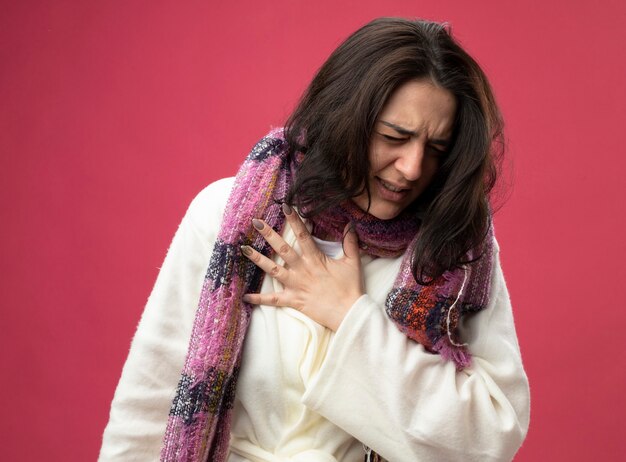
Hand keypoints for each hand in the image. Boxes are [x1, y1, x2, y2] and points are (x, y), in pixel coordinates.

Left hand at [241, 204, 364, 330]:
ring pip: (272, 270)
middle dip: (268, 234)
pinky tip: (245, 296)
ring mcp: (296, 285)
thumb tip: (349, 224)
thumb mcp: (352, 262)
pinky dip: (259, 299)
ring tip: (244, 249)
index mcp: (315, 259)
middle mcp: (302, 270)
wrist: (349, 314)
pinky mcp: (293, 300)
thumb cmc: (351, 288)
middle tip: (255, 222)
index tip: (285, 206)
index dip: (294, 220)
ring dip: (257, 259)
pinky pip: (273, 300)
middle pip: (282, 249)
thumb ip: (350, 242)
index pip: (303, 235)